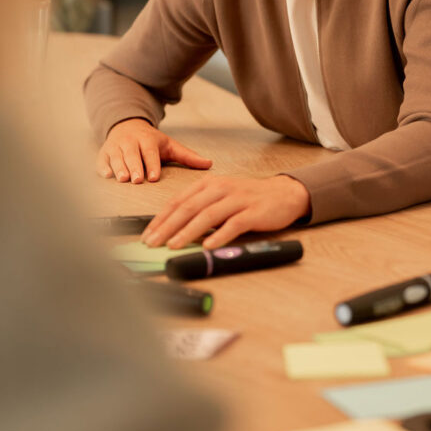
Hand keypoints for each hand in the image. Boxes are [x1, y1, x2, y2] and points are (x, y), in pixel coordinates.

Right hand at [97, 118, 211, 183]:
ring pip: (116, 157)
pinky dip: (103, 167)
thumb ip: (188, 156)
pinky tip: (106, 175)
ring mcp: (116, 147)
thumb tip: (209, 164)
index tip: (154, 177)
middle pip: (132, 155)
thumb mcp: (170, 145)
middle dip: (134, 167)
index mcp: (148, 140)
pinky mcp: (104, 153)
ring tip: (122, 180)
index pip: (150, 152)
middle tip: (137, 180)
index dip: (152, 164)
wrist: (127, 126)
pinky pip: (102, 160)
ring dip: (119, 168)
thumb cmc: (151, 141)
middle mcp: (130, 142)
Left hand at [143, 175, 310, 248]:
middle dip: (167, 227)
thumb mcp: (220, 197)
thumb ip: (199, 209)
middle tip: (153, 242)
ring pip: (208, 216)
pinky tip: (209, 246)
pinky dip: (220, 236)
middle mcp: (221, 189)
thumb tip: (173, 230)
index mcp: (209, 184)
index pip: (178, 201)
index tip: (147, 234)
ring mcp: (237, 200)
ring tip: (173, 245)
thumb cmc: (248, 199)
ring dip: (188, 232)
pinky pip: (234, 224)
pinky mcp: (253, 212)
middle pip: (189, 208)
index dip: (160, 218)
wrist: (284, 193)